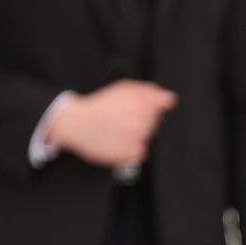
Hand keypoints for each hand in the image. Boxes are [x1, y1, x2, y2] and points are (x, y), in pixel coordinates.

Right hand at [47, 80, 177, 167]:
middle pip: (153, 122)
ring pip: (147, 137)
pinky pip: (141, 152)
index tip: (132, 106)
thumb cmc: (100, 107)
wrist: (76, 124)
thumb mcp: (123, 90)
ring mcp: (135, 140)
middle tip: (121, 118)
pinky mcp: (129, 155)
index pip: (160, 106)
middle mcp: (140, 122)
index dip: (147, 105)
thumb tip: (169, 98)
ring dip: (136, 134)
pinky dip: (132, 148)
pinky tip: (118, 140)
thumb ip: (148, 92)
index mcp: (140, 104)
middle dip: (141, 118)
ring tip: (117, 129)